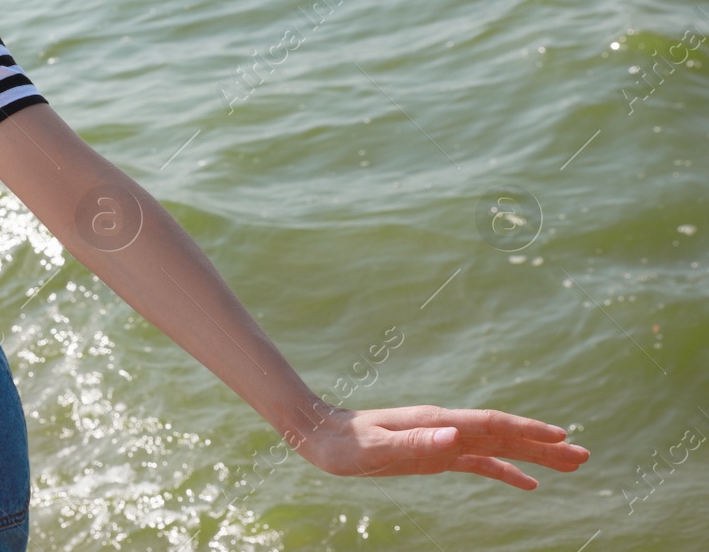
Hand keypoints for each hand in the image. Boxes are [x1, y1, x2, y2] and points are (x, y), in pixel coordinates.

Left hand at [293, 404, 590, 488]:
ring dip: (534, 456)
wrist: (320, 434)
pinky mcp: (434, 453)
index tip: (562, 437)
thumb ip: (416, 441)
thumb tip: (457, 434)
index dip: (527, 431)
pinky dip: (506, 471)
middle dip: (544, 445)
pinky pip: (479, 462)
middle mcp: (446, 427)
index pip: (492, 425)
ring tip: (571, 466)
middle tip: (585, 456)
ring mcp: (442, 439)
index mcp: (437, 423)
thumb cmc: (345, 443)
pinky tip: (527, 483)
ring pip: (498, 447)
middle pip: (504, 435)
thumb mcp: (377, 447)